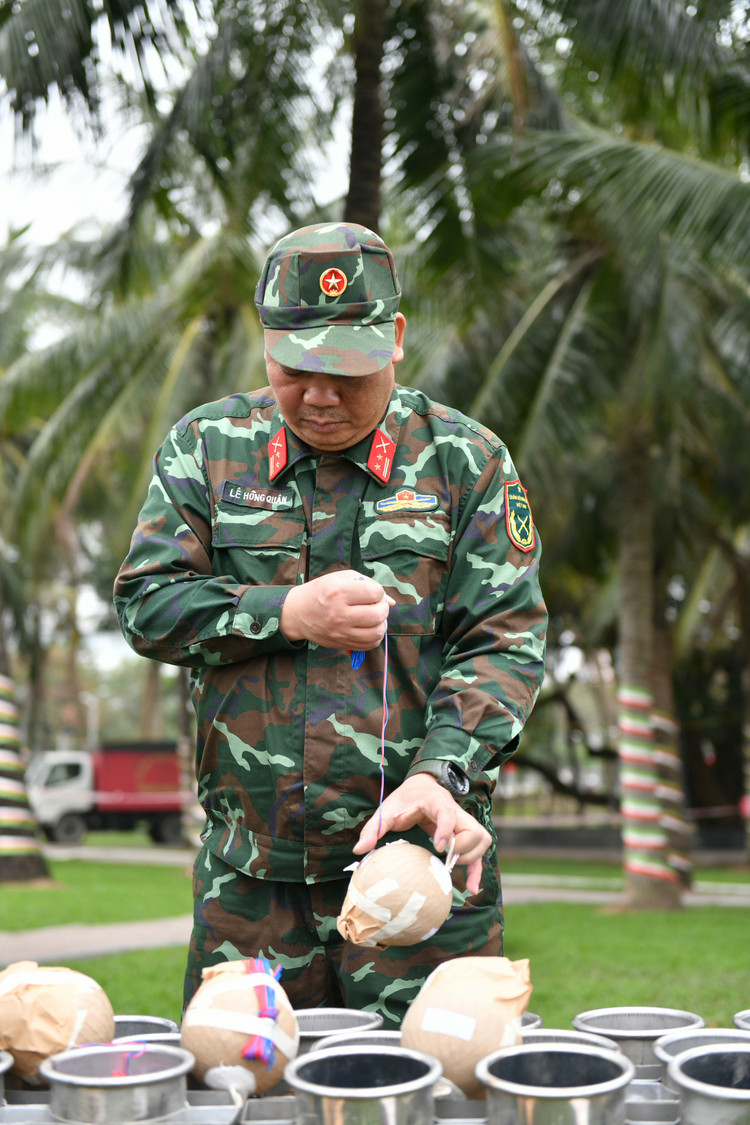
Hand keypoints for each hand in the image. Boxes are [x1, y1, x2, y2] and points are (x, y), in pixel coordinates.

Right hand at [280, 570, 393, 648]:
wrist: (297, 613)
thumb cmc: (321, 591)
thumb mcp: (340, 578)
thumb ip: (367, 584)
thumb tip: (391, 602)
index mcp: (338, 591)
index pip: (375, 592)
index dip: (378, 591)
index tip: (370, 592)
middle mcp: (339, 613)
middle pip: (378, 614)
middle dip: (382, 608)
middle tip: (375, 605)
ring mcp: (341, 632)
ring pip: (377, 632)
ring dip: (381, 623)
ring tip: (373, 617)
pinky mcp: (342, 644)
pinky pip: (370, 645)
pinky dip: (374, 636)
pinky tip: (368, 628)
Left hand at [352, 773, 491, 894]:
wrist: (423, 785)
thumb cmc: (405, 798)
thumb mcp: (386, 809)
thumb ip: (373, 828)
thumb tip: (359, 850)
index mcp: (436, 801)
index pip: (448, 814)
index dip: (446, 831)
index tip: (439, 848)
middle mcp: (456, 811)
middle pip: (473, 830)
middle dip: (462, 848)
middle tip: (445, 859)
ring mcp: (463, 823)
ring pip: (482, 839)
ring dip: (472, 858)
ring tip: (456, 872)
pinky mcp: (464, 834)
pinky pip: (479, 851)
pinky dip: (477, 869)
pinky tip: (471, 888)